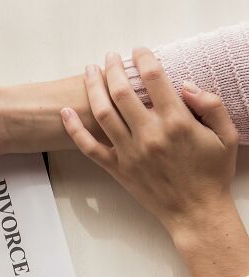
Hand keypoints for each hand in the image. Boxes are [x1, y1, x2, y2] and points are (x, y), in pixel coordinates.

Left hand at [61, 48, 238, 235]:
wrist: (195, 212)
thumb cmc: (212, 174)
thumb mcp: (226, 136)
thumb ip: (210, 105)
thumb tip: (185, 85)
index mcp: (177, 122)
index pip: (154, 79)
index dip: (143, 59)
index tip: (138, 51)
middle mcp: (149, 134)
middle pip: (122, 91)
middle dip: (112, 68)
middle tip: (109, 57)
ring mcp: (129, 152)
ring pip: (102, 113)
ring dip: (92, 88)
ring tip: (90, 71)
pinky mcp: (117, 168)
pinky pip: (88, 147)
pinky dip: (74, 129)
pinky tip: (64, 113)